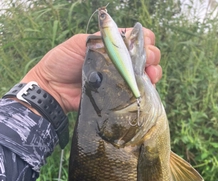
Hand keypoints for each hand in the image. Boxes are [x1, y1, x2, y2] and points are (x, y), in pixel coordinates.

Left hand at [21, 29, 161, 113]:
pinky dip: (148, 88)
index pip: (136, 39)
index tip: (142, 46)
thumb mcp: (80, 43)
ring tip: (151, 75)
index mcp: (112, 46)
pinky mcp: (119, 96)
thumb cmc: (62, 62)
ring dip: (154, 71)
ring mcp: (121, 79)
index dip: (144, 40)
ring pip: (147, 73)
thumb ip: (102, 38)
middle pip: (147, 55)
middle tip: (148, 62)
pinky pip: (138, 91)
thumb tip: (126, 37)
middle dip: (152, 56)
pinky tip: (148, 86)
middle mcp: (120, 62)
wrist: (53, 89)